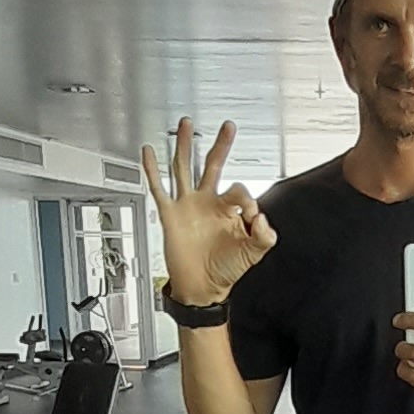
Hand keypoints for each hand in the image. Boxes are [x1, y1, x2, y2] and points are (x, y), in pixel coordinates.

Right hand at [142, 118, 276, 304]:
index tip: (251, 215)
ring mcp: (188, 205)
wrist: (202, 288)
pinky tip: (149, 152)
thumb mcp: (252, 254)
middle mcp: (207, 203)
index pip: (238, 190)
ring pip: (185, 168)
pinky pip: (159, 188)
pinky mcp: (170, 214)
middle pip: (214, 166)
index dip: (247, 199)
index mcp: (228, 210)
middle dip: (221, 146)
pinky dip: (152, 170)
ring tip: (187, 125)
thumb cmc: (225, 270)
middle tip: (228, 127)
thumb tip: (262, 219)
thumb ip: (263, 237)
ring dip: (186, 147)